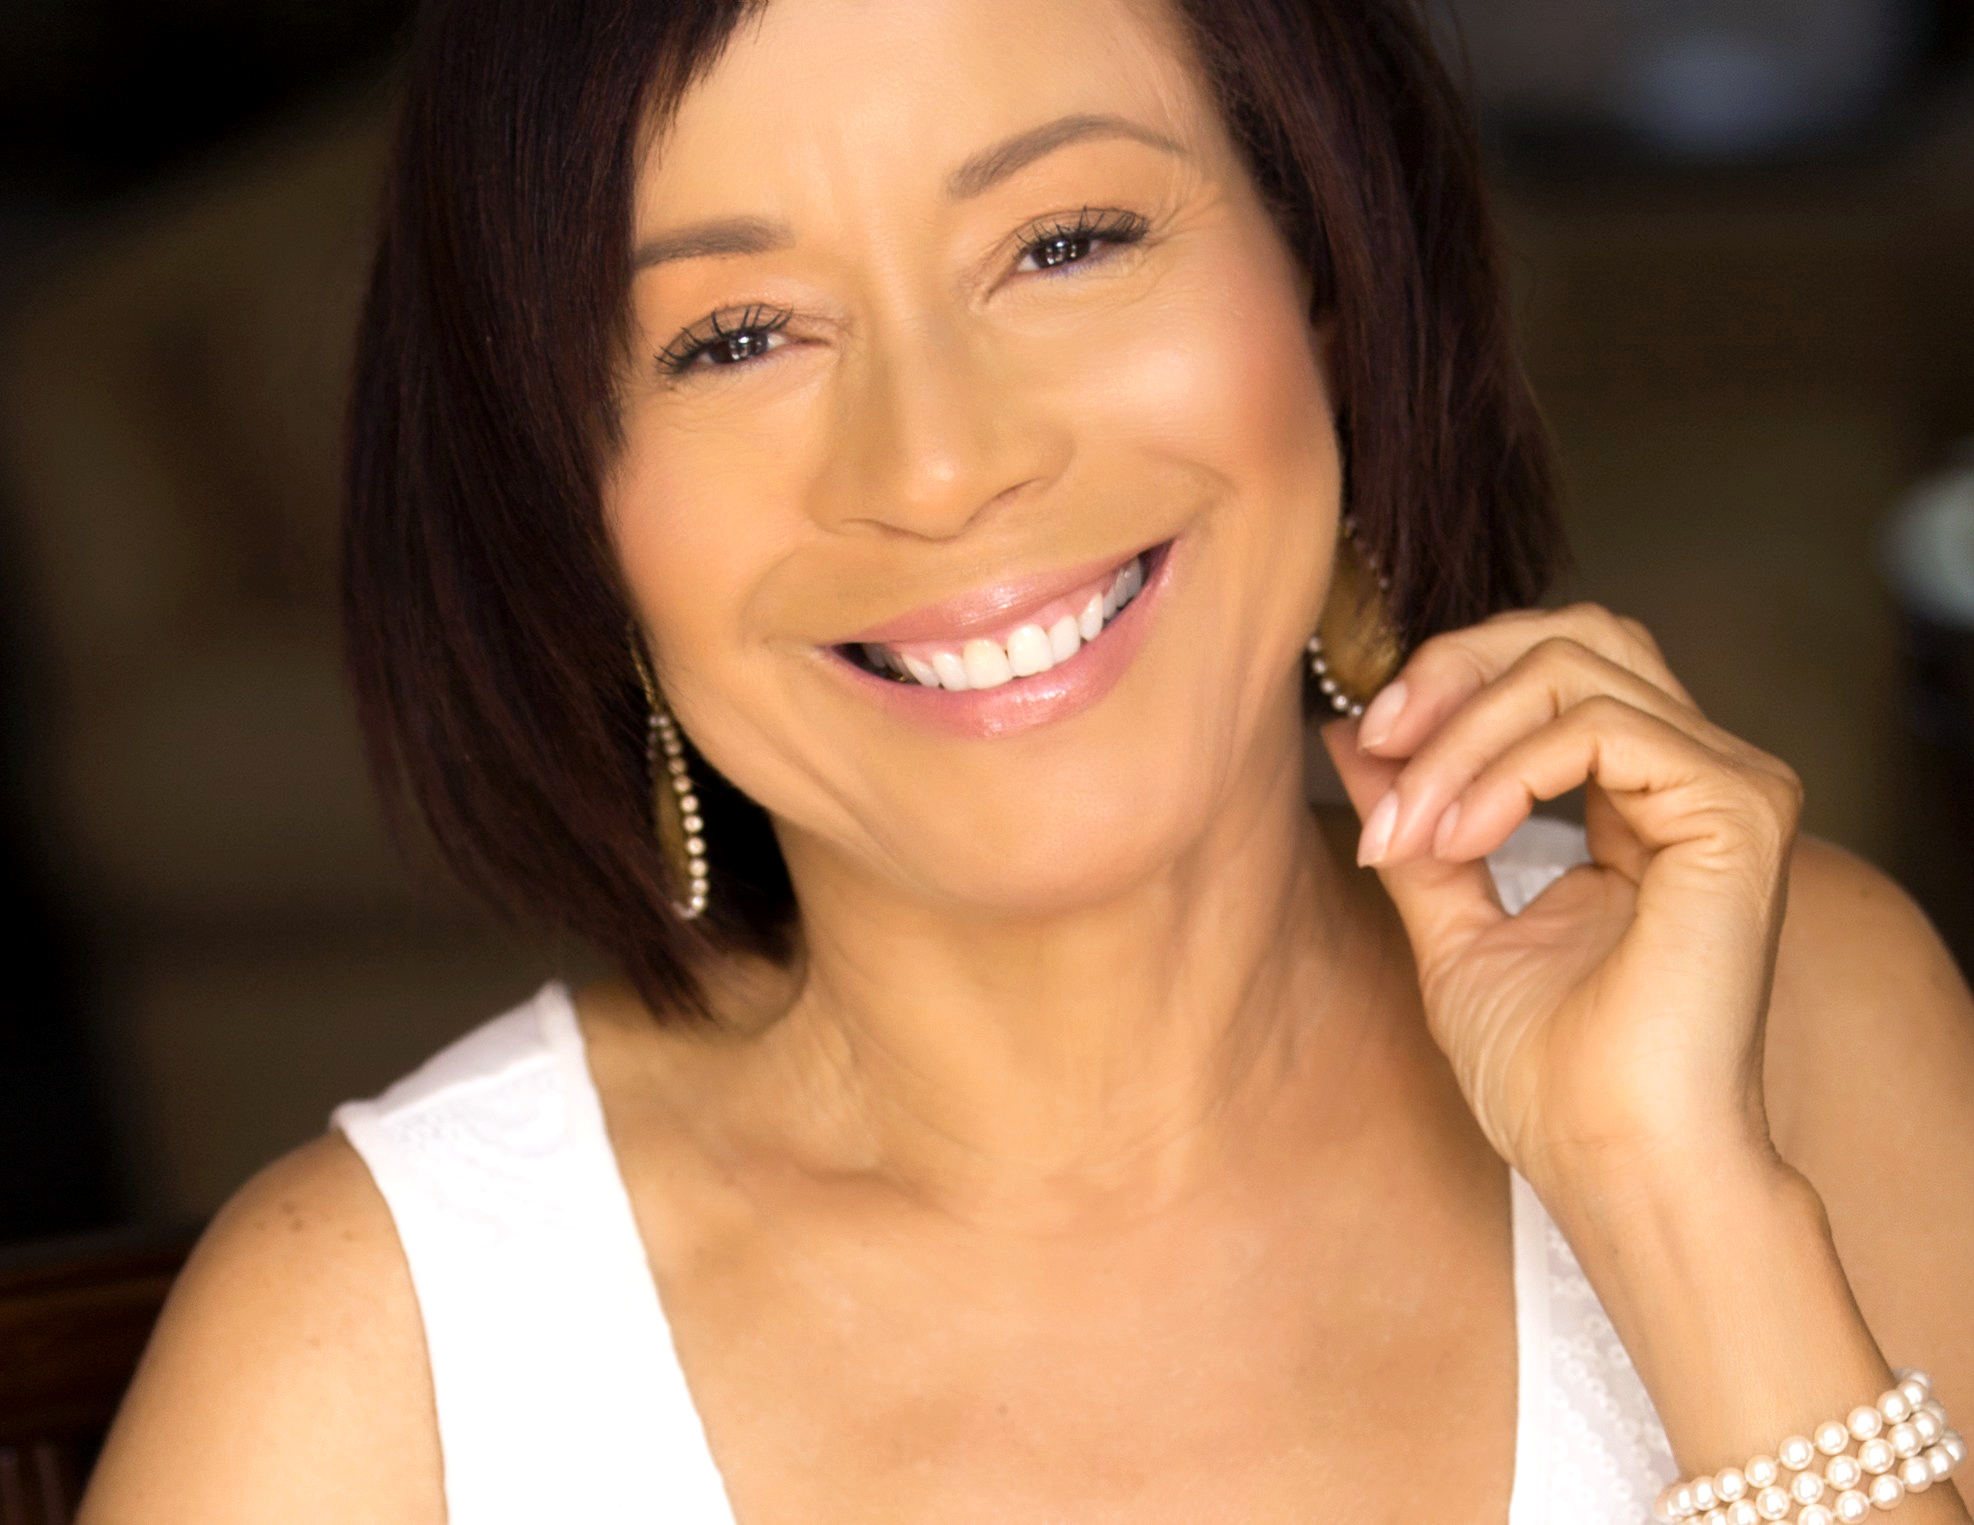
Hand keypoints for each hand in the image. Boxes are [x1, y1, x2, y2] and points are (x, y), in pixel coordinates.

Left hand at [1321, 604, 1805, 1197]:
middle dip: (1455, 669)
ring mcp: (1726, 789)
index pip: (1556, 665)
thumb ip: (1418, 819)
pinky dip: (1506, 769)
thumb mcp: (1450, 923)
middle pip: (1575, 633)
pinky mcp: (1736, 812)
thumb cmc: (1547, 1075)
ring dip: (1460, 738)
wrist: (1613, 1162)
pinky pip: (1600, 727)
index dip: (1452, 678)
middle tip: (1379, 736)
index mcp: (1641, 801)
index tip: (1365, 741)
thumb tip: (1352, 731)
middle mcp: (1695, 780)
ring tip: (1411, 831)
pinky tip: (1460, 839)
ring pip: (1575, 667)